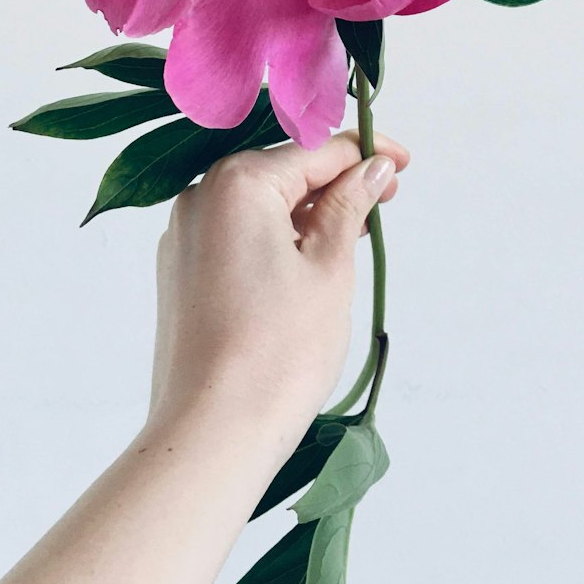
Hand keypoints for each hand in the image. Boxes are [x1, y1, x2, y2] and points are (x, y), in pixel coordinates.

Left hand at [147, 129, 408, 443]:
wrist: (212, 433)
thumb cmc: (279, 351)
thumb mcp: (330, 267)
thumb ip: (350, 206)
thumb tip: (372, 168)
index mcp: (237, 183)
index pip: (314, 150)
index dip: (365, 153)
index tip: (403, 166)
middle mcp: (201, 196)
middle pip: (283, 171)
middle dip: (336, 183)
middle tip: (385, 205)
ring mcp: (183, 235)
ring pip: (260, 204)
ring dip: (308, 212)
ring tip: (354, 236)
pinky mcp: (180, 271)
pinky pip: (237, 234)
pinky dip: (277, 237)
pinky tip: (309, 263)